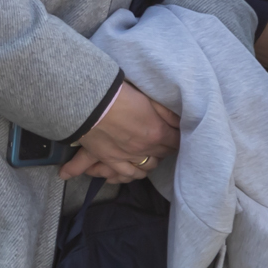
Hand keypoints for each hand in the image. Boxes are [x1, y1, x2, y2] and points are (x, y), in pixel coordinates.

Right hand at [62, 80, 178, 183]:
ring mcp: (128, 156)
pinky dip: (135, 173)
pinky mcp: (110, 159)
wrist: (88, 101)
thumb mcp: (148, 98)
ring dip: (152, 160)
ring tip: (150, 154)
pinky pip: (127, 173)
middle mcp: (146, 147)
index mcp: (158, 132)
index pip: (176, 141)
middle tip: (162, 141)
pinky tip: (137, 170)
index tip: (174, 134)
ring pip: (148, 165)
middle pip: (163, 153)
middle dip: (165, 147)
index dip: (177, 137)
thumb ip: (166, 113)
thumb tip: (179, 122)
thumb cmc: (118, 94)